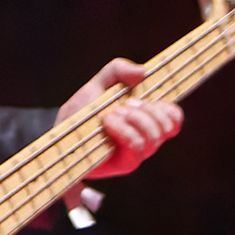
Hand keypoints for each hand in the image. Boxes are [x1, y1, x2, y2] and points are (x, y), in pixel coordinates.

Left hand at [56, 58, 182, 180]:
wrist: (61, 137)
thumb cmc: (81, 112)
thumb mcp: (97, 85)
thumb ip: (117, 71)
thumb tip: (143, 71)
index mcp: (144, 118)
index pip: (174, 117)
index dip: (170, 109)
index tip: (151, 98)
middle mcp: (146, 136)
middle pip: (167, 125)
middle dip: (148, 109)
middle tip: (126, 103)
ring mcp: (138, 151)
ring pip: (154, 135)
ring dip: (134, 118)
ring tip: (112, 113)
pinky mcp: (128, 163)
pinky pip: (137, 146)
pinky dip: (124, 129)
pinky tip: (108, 121)